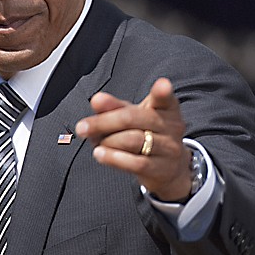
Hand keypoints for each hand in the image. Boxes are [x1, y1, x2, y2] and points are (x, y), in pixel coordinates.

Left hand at [75, 78, 192, 200]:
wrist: (169, 168)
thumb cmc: (147, 133)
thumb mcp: (133, 116)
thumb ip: (114, 107)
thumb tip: (96, 100)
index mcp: (166, 107)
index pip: (164, 97)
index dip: (163, 91)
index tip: (162, 84)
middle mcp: (172, 126)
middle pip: (133, 118)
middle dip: (103, 121)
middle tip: (82, 127)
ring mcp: (169, 148)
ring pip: (132, 140)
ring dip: (107, 141)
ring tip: (94, 142)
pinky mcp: (162, 169)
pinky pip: (136, 163)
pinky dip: (113, 158)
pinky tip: (100, 154)